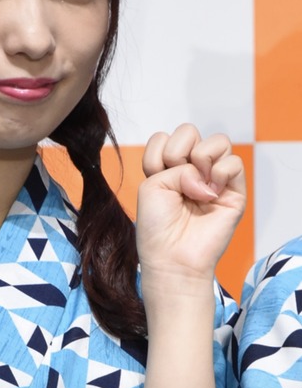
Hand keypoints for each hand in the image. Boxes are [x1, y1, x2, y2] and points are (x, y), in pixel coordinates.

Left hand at [136, 123, 245, 285]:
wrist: (171, 256)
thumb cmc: (157, 224)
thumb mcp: (152, 184)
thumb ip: (176, 165)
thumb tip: (208, 175)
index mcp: (168, 166)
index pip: (165, 137)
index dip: (157, 154)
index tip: (154, 176)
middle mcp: (192, 168)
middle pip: (189, 131)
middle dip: (177, 152)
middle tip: (176, 179)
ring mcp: (214, 178)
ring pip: (218, 141)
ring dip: (200, 159)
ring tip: (196, 187)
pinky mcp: (234, 192)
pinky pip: (234, 162)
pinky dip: (219, 173)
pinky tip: (210, 194)